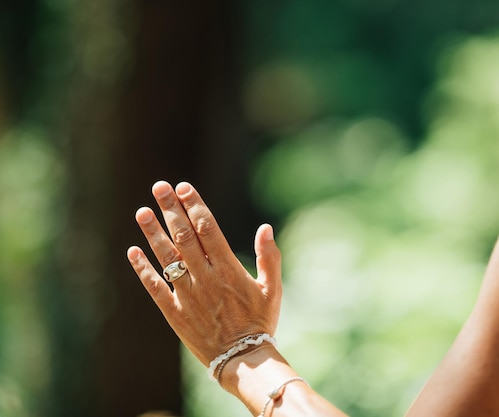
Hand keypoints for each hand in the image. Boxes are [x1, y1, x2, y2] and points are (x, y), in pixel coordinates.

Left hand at [127, 181, 282, 367]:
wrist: (242, 359)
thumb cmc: (260, 321)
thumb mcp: (272, 288)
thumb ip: (269, 257)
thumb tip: (265, 228)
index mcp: (229, 269)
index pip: (208, 230)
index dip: (194, 207)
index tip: (183, 188)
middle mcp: (205, 278)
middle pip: (184, 237)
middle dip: (171, 209)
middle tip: (159, 187)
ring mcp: (187, 295)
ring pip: (166, 258)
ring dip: (153, 233)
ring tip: (141, 211)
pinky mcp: (174, 313)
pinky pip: (155, 287)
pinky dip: (143, 269)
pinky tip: (133, 251)